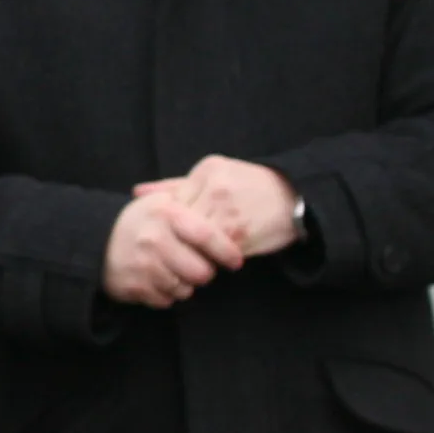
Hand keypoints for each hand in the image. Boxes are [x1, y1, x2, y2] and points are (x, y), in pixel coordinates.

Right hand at [103, 191, 246, 309]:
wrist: (96, 241)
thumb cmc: (140, 221)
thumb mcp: (162, 202)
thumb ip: (193, 204)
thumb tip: (228, 214)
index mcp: (166, 213)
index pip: (207, 235)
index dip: (226, 251)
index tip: (235, 260)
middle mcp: (154, 239)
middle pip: (200, 271)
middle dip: (205, 273)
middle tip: (199, 268)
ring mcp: (143, 265)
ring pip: (185, 289)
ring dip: (185, 285)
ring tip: (174, 271)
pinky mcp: (135, 287)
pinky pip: (166, 300)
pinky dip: (166, 295)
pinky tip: (158, 280)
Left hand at [147, 156, 307, 260]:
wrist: (295, 198)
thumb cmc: (252, 187)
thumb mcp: (216, 176)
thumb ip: (176, 185)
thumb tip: (137, 192)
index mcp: (207, 169)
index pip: (172, 200)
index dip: (168, 224)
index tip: (165, 237)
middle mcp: (215, 186)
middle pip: (180, 220)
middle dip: (176, 240)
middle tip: (169, 255)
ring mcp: (227, 209)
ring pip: (194, 238)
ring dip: (191, 252)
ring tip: (189, 262)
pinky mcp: (239, 231)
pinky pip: (214, 250)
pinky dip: (210, 259)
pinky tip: (212, 263)